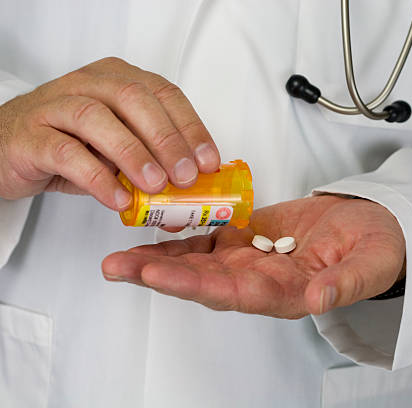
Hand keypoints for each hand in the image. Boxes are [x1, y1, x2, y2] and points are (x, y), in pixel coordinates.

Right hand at [0, 57, 219, 209]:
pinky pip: (66, 153)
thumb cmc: (72, 143)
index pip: (164, 94)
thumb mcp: (119, 148)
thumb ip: (151, 160)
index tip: (209, 162)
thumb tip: (192, 191)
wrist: (8, 147)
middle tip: (186, 176)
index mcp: (118, 80)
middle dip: (167, 139)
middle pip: (134, 100)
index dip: (191, 127)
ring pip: (98, 120)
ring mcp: (56, 106)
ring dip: (133, 154)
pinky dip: (97, 178)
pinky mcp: (31, 135)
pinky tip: (118, 199)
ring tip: (156, 186)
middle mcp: (88, 85)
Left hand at [102, 195, 405, 318]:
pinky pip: (210, 240)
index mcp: (288, 293)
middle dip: (161, 275)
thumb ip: (347, 283)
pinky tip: (152, 231)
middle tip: (119, 267)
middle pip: (205, 282)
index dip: (197, 286)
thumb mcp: (372, 264)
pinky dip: (181, 237)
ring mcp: (252, 259)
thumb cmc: (378, 248)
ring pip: (200, 263)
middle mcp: (261, 281)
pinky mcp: (249, 236)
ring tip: (120, 257)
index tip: (159, 276)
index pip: (236, 294)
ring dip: (160, 259)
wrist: (373, 228)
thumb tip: (319, 301)